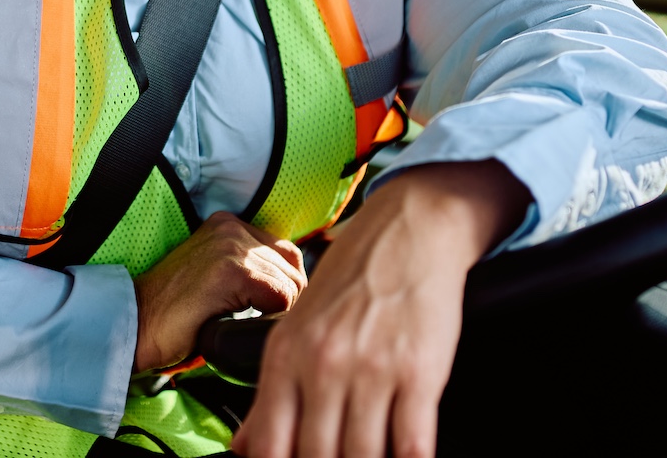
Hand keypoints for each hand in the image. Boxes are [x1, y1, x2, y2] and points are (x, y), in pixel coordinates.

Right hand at [132, 211, 307, 372]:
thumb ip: (250, 270)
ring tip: (243, 322)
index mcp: (228, 225)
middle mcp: (232, 228)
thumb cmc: (176, 313)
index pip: (287, 253)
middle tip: (254, 320)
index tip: (260, 309)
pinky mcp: (232, 270)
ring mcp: (232, 246)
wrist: (137, 323)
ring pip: (291, 284)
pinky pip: (281, 296)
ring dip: (276, 311)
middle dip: (285, 300)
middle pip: (294, 266)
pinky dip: (270, 317)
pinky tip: (240, 323)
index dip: (283, 287)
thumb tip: (295, 289)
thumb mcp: (217, 278)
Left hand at [230, 160, 530, 457]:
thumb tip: (246, 447)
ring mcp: (371, 371)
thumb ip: (271, 392)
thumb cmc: (352, 278)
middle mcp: (324, 366)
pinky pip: (413, 445)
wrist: (408, 229)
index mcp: (286, 356)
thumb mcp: (295, 327)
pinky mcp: (419, 373)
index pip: (271, 444)